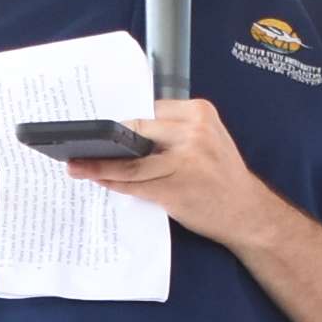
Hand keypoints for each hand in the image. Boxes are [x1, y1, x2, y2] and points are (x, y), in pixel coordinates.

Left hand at [66, 94, 275, 249]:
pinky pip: (134, 184)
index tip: (99, 125)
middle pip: (136, 131)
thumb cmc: (222, 176)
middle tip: (76, 143)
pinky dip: (112, 182)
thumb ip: (175, 131)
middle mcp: (193, 132)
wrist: (247, 212)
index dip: (123, 121)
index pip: (149, 109)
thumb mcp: (208, 139)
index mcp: (200, 113)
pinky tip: (97, 180)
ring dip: (98, 165)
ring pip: (130, 161)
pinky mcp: (175, 188)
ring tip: (75, 165)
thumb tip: (128, 132)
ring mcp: (184, 161)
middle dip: (106, 139)